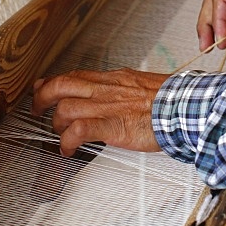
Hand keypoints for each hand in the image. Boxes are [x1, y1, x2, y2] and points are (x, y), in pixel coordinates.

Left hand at [32, 68, 167, 155]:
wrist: (187, 106)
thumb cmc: (173, 100)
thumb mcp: (143, 86)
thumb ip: (124, 90)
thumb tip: (116, 94)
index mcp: (115, 79)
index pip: (76, 75)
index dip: (53, 81)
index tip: (43, 87)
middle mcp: (107, 89)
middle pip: (61, 86)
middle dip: (43, 97)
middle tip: (38, 110)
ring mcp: (108, 106)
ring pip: (66, 108)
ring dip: (57, 125)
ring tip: (60, 137)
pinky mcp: (113, 126)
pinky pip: (79, 130)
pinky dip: (67, 141)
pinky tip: (68, 149)